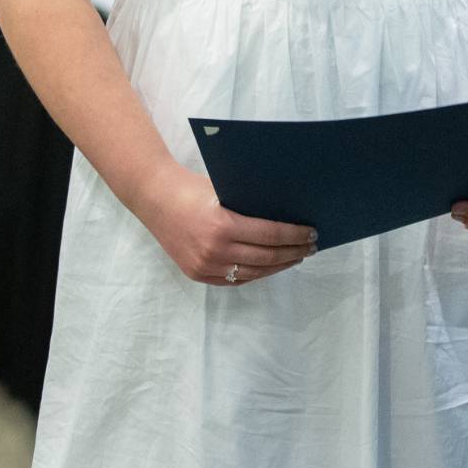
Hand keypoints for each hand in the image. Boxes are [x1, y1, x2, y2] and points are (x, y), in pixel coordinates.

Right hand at [131, 163, 314, 285]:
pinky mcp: (197, 274)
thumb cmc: (193, 188)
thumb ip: (251, 206)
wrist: (155, 199)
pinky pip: (233, 280)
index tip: (312, 233)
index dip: (295, 236)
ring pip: (252, 273)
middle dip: (293, 252)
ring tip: (294, 258)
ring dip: (278, 266)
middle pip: (266, 257)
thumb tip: (288, 214)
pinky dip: (255, 274)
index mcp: (224, 226)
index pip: (271, 236)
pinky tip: (269, 267)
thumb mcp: (225, 191)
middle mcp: (215, 250)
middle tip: (311, 247)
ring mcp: (205, 266)